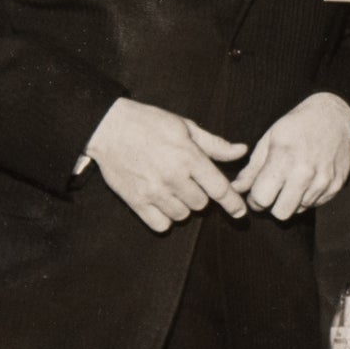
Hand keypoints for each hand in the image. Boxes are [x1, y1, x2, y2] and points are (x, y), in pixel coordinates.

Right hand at [85, 98, 248, 232]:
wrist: (108, 127)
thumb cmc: (149, 123)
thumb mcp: (185, 127)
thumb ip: (214, 144)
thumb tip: (242, 151)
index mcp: (188, 157)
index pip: (219, 188)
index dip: (233, 203)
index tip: (240, 213)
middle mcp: (173, 177)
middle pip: (201, 204)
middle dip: (200, 195)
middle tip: (187, 181)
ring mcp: (154, 191)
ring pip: (182, 215)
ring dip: (182, 206)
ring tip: (172, 189)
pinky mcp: (136, 201)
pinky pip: (161, 225)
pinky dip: (164, 218)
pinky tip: (161, 202)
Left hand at [233, 92, 349, 220]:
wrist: (335, 116)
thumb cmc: (298, 125)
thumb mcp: (269, 139)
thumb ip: (252, 168)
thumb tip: (236, 188)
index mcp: (284, 158)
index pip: (262, 198)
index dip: (254, 199)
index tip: (256, 194)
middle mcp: (305, 173)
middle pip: (281, 213)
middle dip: (272, 205)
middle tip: (272, 193)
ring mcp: (323, 181)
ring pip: (298, 210)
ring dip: (291, 200)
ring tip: (292, 181)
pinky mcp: (336, 186)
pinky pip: (315, 205)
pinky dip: (307, 197)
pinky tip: (308, 180)